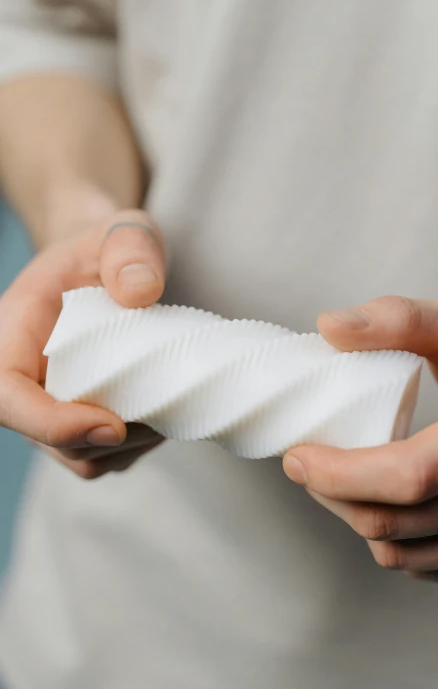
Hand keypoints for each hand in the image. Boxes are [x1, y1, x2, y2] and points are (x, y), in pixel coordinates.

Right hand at [0, 209, 166, 478]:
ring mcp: (53, 409)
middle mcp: (24, 380)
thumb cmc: (106, 247)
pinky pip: (109, 458)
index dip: (50, 424)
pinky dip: (143, 442)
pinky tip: (166, 403)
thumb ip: (129, 249)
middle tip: (167, 395)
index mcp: (11, 334)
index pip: (6, 396)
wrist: (104, 265)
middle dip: (114, 433)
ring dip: (134, 441)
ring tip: (170, 392)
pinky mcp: (83, 426)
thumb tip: (141, 292)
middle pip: (52, 440)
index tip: (112, 425)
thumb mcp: (123, 230)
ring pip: (85, 457)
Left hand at [283, 295, 437, 588]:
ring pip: (407, 555)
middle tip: (309, 465)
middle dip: (333, 496)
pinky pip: (433, 569)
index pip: (411, 475)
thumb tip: (331, 327)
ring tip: (346, 482)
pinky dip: (398, 541)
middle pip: (397, 524)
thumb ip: (403, 320)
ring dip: (359, 519)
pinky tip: (392, 506)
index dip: (340, 474)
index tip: (299, 456)